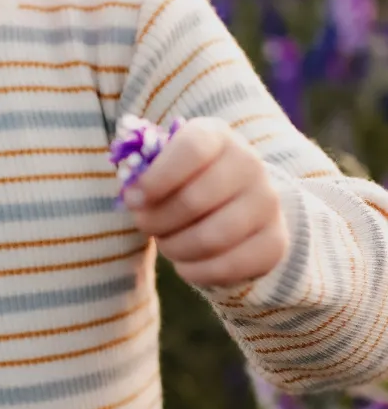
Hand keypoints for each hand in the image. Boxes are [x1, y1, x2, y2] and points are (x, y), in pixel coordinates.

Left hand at [122, 116, 288, 287]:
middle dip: (156, 220)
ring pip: (210, 238)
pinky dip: (196, 271)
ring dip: (174, 247)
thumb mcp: (163, 164)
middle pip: (194, 200)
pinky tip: (185, 264)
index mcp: (217, 136)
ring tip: (166, 242)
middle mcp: (249, 164)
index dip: (156, 178)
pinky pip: (228, 267)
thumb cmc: (183, 180)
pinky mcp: (275, 242)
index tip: (133, 198)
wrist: (235, 199)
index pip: (191, 150)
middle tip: (144, 224)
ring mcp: (267, 203)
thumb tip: (134, 196)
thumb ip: (144, 172)